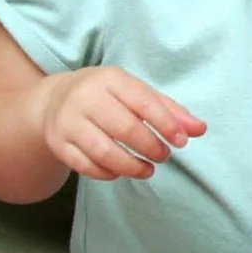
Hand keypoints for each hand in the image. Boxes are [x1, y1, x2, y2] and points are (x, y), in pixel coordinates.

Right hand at [37, 69, 202, 181]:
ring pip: (103, 151)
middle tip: (163, 156)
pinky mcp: (58, 143)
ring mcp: (68, 121)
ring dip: (131, 166)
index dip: (166, 124)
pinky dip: (107, 173)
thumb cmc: (106, 97)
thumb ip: (169, 110)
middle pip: (124, 128)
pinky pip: (85, 165)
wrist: (52, 101)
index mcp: (110, 79)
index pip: (143, 102)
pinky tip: (120, 172)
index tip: (181, 141)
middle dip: (150, 147)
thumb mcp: (135, 93)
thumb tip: (200, 129)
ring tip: (147, 170)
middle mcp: (86, 97)